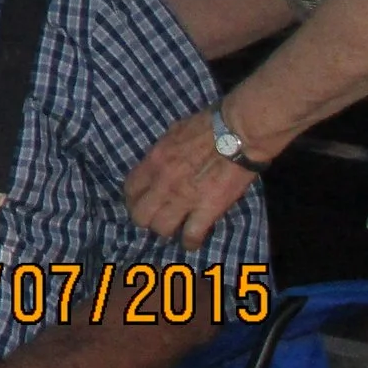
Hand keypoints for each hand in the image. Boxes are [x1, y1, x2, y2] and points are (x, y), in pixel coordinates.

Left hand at [124, 107, 264, 249]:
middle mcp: (162, 183)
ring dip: (166, 230)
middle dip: (145, 219)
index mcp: (153, 161)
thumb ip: (163, 151)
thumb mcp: (173, 132)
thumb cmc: (208, 125)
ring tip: (174, 228)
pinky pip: (191, 235)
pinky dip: (190, 242)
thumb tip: (160, 161)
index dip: (133, 200)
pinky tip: (192, 242)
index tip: (140, 202)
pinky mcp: (207, 209)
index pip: (130, 190)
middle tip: (155, 218)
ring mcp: (184, 198)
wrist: (237, 133)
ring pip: (161, 228)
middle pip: (140, 215)